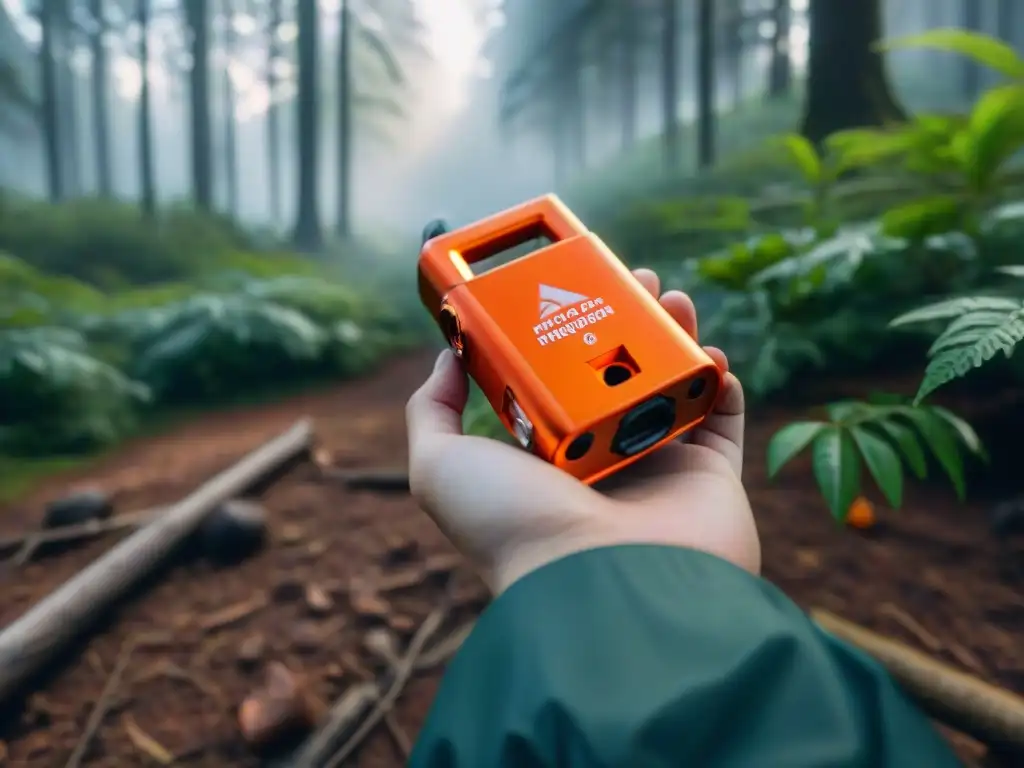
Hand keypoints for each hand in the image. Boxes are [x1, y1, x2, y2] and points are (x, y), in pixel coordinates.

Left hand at [406, 268, 758, 593]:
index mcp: (549, 455)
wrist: (597, 581)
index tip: (572, 288)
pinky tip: (708, 352)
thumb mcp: (441, 465)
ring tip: (672, 298)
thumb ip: (432, 410)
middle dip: (630, 318)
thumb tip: (448, 357)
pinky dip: (718, 381)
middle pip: (622, 372)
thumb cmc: (514, 525)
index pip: (561, 381)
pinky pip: (721, 418)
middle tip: (636, 279)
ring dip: (676, 335)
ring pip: (672, 384)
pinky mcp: (710, 478)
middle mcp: (605, 460)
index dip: (568, 330)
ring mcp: (660, 468)